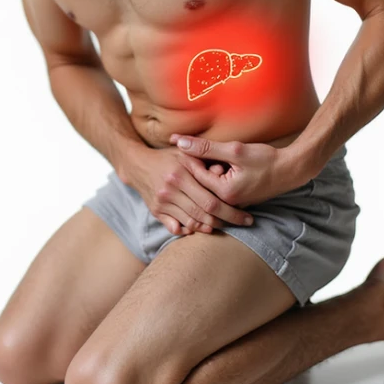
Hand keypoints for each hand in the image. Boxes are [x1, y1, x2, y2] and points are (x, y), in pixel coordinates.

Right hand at [121, 146, 256, 237]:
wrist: (138, 164)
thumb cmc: (168, 157)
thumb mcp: (187, 154)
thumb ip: (205, 162)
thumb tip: (224, 171)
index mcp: (181, 175)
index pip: (211, 200)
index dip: (231, 211)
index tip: (246, 216)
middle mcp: (170, 190)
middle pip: (203, 214)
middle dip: (226, 221)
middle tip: (242, 224)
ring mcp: (162, 202)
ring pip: (191, 222)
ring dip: (209, 227)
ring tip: (225, 226)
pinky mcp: (156, 211)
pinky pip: (175, 227)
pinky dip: (189, 230)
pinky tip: (202, 228)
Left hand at [168, 134, 288, 207]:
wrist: (291, 170)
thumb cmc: (267, 159)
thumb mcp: (235, 150)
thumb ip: (207, 148)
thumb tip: (180, 142)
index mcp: (224, 192)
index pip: (195, 173)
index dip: (186, 156)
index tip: (176, 142)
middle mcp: (226, 202)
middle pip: (198, 182)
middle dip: (191, 164)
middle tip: (181, 147)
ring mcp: (232, 202)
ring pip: (207, 184)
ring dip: (201, 169)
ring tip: (194, 152)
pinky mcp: (236, 199)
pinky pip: (217, 187)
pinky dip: (212, 174)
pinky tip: (210, 161)